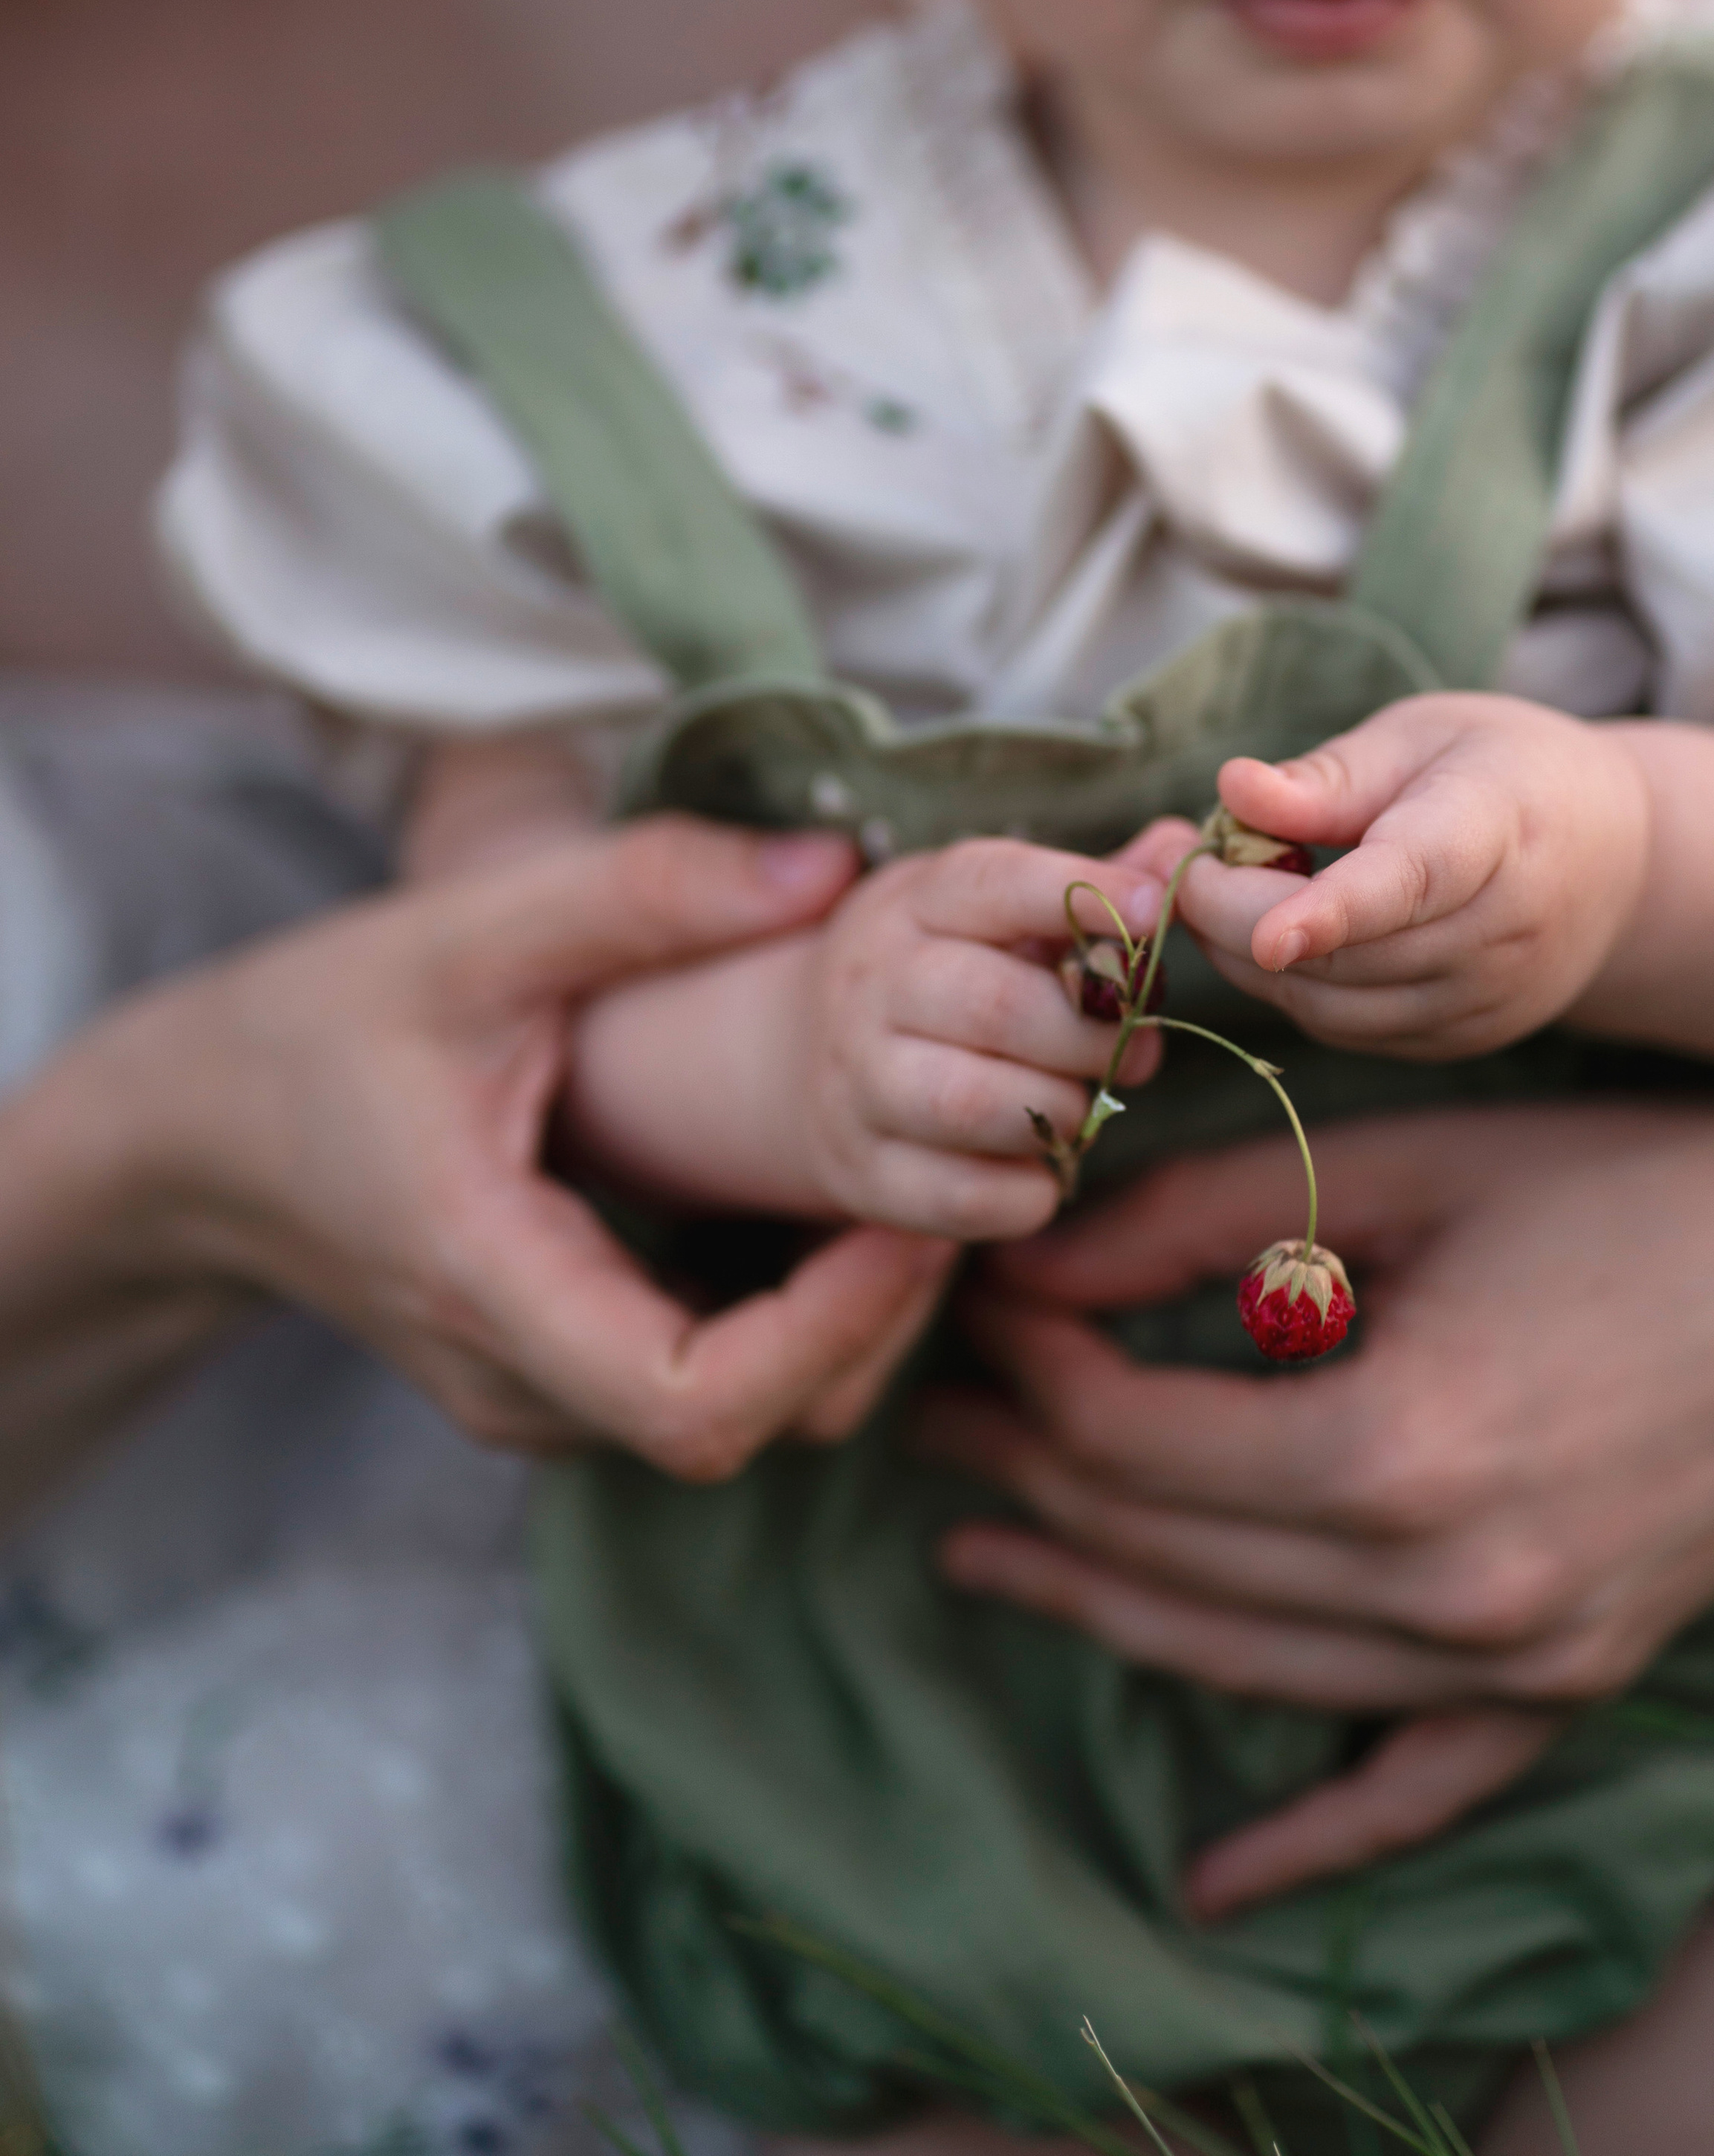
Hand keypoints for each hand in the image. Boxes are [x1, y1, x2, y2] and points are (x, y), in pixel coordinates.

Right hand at [17, 819, 954, 1489]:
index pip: (696, 1405)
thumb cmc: (318, 1024)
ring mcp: (531, 1399)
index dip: (831, 1332)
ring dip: (838, 1330)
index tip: (906, 1217)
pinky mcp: (548, 1380)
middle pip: (743, 1426)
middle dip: (867, 1323)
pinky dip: (785, 1326)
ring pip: (733, 1424)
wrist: (192, 1132)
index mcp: (491, 1286)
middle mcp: (516, 1382)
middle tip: (945, 1189)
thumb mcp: (470, 930)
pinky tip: (824, 1212)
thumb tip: (832, 863)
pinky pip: (699, 1390)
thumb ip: (646, 889)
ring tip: (905, 1192)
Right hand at [781, 839, 1165, 1239]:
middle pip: (994, 1005)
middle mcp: (873, 984)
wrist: (810, 1053)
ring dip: (1061, 1112)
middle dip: (1092, 1034)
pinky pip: (960, 1195)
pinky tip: (1043, 1167)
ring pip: (972, 1103)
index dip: (1078, 892)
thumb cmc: (945, 972)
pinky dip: (1027, 1191)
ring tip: (1084, 1107)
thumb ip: (1091, 889)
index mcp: (915, 904)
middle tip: (1140, 1049)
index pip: (991, 882)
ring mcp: (856, 1081)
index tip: (1157, 909)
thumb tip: (1182, 852)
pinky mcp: (862, 1169)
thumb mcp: (995, 913)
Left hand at [912, 1098, 1713, 1911]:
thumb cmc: (1623, 1177)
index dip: (1028, 1375)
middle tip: (935, 1419)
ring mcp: (1521, 1661)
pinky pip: (1416, 1792)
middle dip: (1030, 1475)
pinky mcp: (1572, 1684)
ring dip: (1098, 1604)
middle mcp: (1453, 1591)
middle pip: (1166, 1554)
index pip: (1133, 1443)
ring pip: (1246, 1662)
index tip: (975, 1313)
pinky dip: (1314, 1835)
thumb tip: (1024, 1270)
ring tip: (980, 1545)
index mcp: (1400, 1455)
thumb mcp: (1396, 1163)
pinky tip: (1217, 1879)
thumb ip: (1192, 1216)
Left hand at [1151, 694, 1651, 1057]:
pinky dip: (1293, 989)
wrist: (1616, 859)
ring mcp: (1488, 998)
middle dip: (1239, 915)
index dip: (1335, 910)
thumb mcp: (1424, 734)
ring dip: (1251, 959)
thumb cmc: (1504, 773)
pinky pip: (1350, 1031)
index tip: (1265, 932)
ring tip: (1224, 890)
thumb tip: (1231, 790)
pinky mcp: (1463, 1038)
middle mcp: (1503, 930)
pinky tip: (1277, 933)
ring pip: (1336, 1007)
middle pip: (1350, 953)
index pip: (1415, 879)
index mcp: (1499, 828)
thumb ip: (1330, 774)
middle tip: (1187, 859)